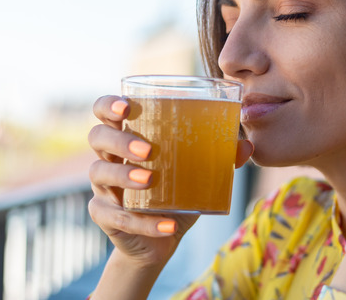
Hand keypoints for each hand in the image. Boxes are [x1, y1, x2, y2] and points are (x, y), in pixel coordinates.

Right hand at [87, 95, 253, 267]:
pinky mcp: (104, 216)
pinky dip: (144, 222)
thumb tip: (247, 146)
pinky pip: (116, 217)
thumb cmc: (174, 194)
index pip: (105, 112)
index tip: (126, 106)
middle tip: (147, 149)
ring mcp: (103, 187)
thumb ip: (218, 158)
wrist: (159, 240)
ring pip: (99, 172)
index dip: (108, 105)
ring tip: (150, 180)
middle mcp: (109, 158)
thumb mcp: (196, 175)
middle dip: (119, 139)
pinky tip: (166, 225)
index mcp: (127, 138)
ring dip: (124, 175)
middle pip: (98, 137)